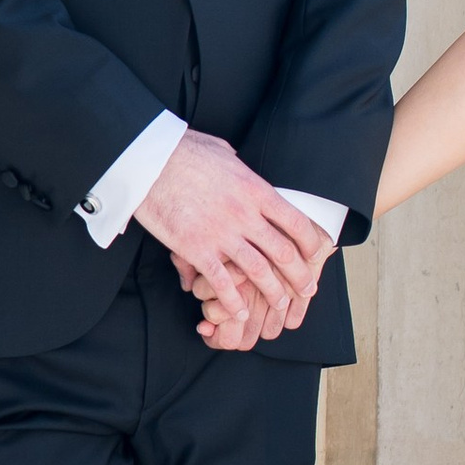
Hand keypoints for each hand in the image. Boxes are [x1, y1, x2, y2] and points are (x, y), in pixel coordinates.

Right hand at [138, 132, 328, 344]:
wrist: (149, 161)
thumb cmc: (183, 151)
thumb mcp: (222, 151)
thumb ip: (239, 164)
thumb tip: (242, 162)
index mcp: (255, 190)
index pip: (296, 222)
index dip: (310, 243)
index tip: (316, 255)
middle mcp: (245, 215)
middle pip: (283, 252)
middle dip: (300, 275)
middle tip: (307, 288)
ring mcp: (222, 234)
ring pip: (259, 272)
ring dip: (274, 292)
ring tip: (281, 305)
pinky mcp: (196, 249)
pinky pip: (222, 282)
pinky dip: (233, 301)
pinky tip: (239, 313)